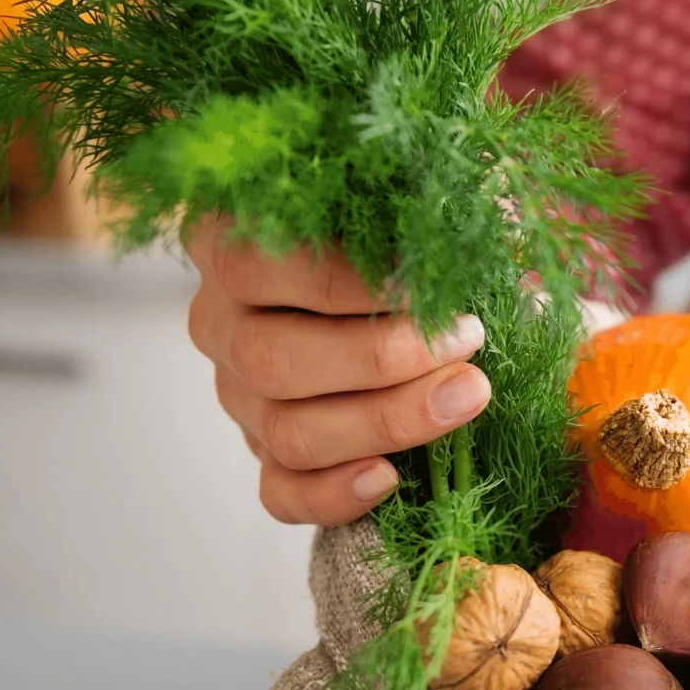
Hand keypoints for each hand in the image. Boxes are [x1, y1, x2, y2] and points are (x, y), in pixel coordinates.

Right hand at [186, 219, 489, 525]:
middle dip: (380, 360)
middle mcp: (219, 322)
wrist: (386, 291)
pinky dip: (334, 495)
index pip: (257, 267)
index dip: (344, 284)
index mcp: (227, 242)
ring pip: (285, 431)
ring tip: (466, 396)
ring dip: (385, 422)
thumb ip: (413, 202)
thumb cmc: (392, 232)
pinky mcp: (263, 452)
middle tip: (465, 341)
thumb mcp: (394, 194)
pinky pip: (281, 494)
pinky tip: (390, 478)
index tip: (426, 285)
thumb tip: (471, 222)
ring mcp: (236, 394)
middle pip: (270, 360)